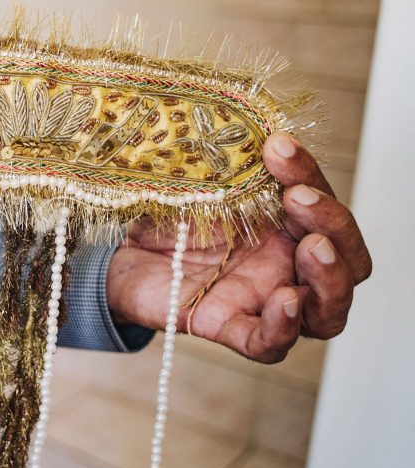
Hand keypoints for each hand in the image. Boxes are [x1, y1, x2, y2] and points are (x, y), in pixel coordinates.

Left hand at [106, 132, 371, 362]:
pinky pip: (270, 344)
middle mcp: (286, 265)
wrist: (120, 255)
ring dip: (329, 279)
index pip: (323, 205)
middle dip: (335, 227)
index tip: (278, 148)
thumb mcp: (195, 184)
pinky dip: (283, 328)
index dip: (311, 175)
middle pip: (347, 261)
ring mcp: (263, 300)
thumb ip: (222, 165)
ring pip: (327, 311)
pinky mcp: (229, 327)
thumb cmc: (167, 217)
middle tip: (299, 200)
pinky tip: (285, 301)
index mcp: (286, 226)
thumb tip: (233, 123)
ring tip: (311, 248)